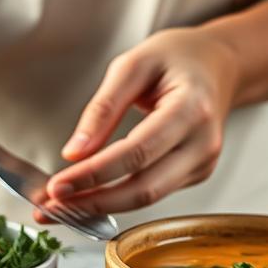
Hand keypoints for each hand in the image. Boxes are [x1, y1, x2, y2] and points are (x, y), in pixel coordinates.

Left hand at [38, 27, 239, 219]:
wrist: (217, 64)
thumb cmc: (176, 59)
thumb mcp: (133, 66)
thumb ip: (103, 108)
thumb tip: (74, 153)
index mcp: (191, 109)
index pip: (137, 152)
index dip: (95, 174)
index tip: (57, 186)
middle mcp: (203, 143)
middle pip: (144, 188)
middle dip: (93, 202)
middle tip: (50, 207)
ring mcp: (203, 162)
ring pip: (148, 198)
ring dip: (100, 207)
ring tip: (59, 208)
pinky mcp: (196, 173)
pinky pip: (153, 192)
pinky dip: (117, 199)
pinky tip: (87, 197)